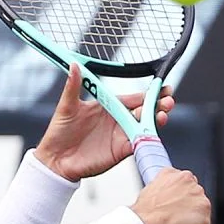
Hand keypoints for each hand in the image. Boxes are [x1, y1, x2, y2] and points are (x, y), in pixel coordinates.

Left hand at [35, 65, 174, 181]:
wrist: (55, 159)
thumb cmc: (60, 132)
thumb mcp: (67, 106)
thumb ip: (73, 86)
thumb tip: (75, 65)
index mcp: (108, 107)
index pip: (133, 97)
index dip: (148, 93)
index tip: (162, 87)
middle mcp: (118, 120)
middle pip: (144, 111)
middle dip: (158, 105)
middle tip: (167, 100)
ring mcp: (121, 135)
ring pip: (144, 126)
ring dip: (155, 120)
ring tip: (162, 114)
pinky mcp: (120, 151)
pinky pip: (137, 143)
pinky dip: (146, 138)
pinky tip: (152, 132)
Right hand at [130, 168, 211, 223]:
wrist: (145, 223)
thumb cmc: (145, 210)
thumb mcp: (151, 187)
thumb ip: (162, 185)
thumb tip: (165, 194)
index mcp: (176, 173)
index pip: (186, 182)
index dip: (181, 194)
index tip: (177, 201)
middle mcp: (190, 181)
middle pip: (195, 193)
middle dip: (190, 203)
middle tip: (178, 213)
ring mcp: (199, 197)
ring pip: (202, 208)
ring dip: (195, 215)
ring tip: (182, 223)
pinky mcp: (204, 214)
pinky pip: (205, 223)